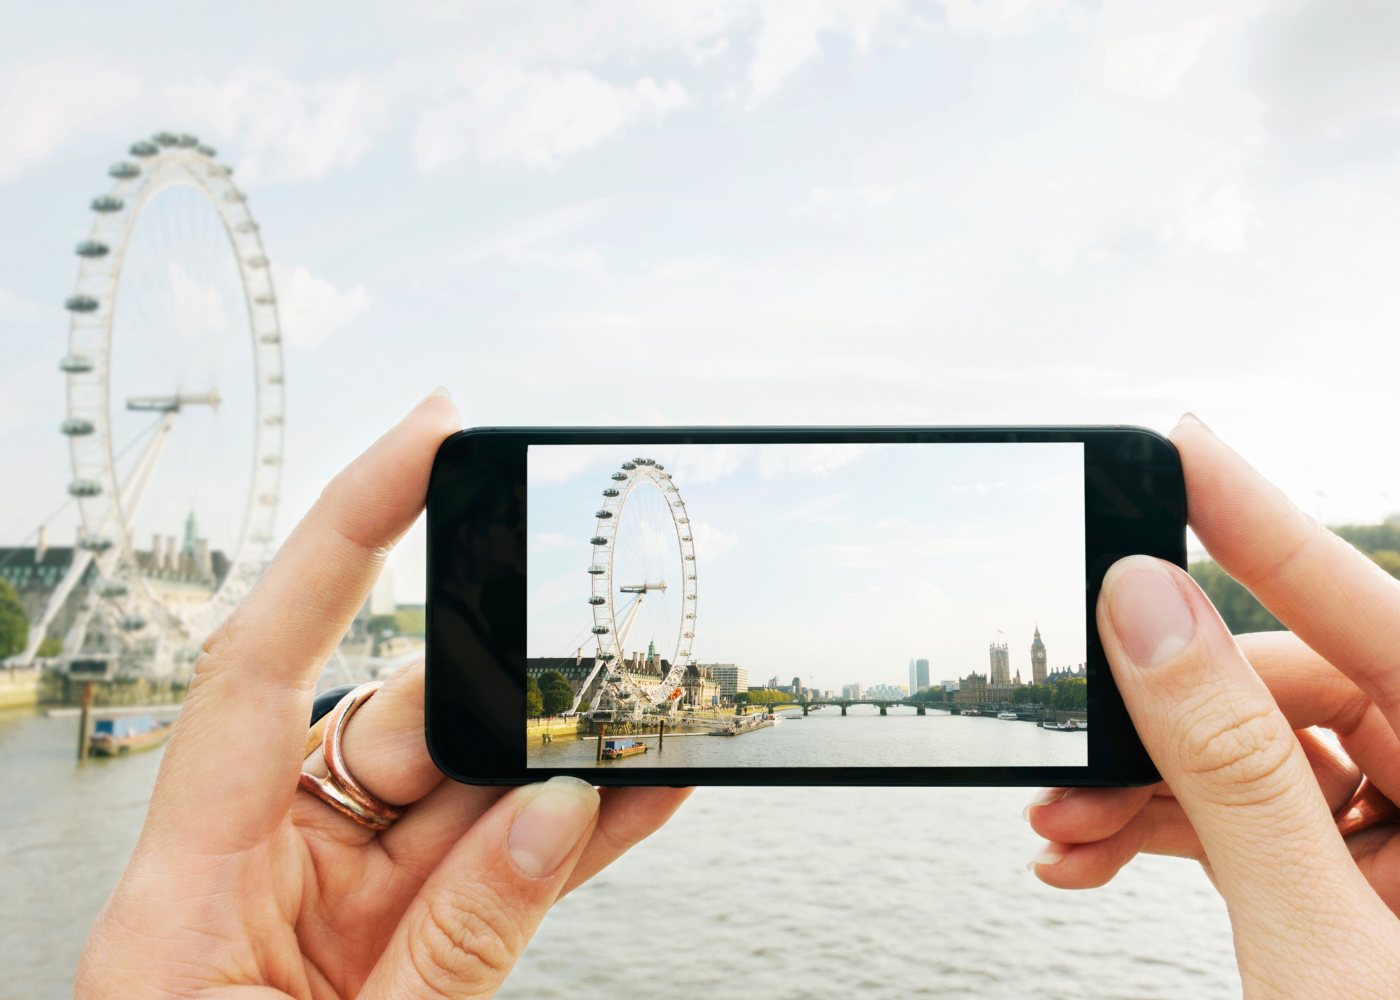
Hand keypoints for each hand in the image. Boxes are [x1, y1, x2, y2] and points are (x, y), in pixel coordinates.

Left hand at [75, 392, 689, 999]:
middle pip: (391, 732)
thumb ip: (450, 950)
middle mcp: (263, 874)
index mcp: (187, 887)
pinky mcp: (403, 951)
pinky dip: (569, 837)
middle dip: (495, 698)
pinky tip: (637, 791)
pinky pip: (501, 872)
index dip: (341, 537)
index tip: (428, 442)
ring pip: (468, 800)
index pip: (262, 661)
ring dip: (557, 768)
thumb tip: (551, 816)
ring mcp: (341, 912)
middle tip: (591, 663)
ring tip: (646, 724)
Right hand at [1025, 416, 1399, 994]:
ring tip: (1057, 830)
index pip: (1378, 616)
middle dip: (1157, 723)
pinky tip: (1093, 855)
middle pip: (1297, 693)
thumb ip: (1232, 769)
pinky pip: (1259, 819)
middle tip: (1065, 755)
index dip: (1268, 526)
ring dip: (1144, 787)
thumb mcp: (1321, 945)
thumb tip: (1145, 613)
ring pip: (1260, 760)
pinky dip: (1169, 833)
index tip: (1177, 448)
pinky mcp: (1364, 881)